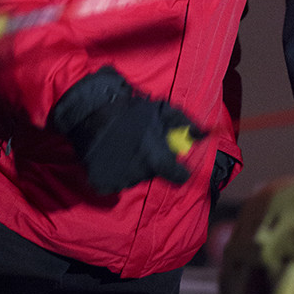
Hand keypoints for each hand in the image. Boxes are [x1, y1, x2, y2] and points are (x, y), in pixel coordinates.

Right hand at [48, 66, 205, 193]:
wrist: (90, 110)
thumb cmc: (129, 109)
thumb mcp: (161, 110)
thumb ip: (184, 123)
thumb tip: (204, 134)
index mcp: (156, 158)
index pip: (178, 177)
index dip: (179, 171)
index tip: (176, 166)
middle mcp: (139, 174)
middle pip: (153, 175)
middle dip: (151, 162)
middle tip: (141, 144)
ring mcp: (119, 180)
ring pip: (133, 179)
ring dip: (132, 167)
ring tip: (123, 147)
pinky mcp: (101, 183)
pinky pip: (113, 183)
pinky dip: (113, 173)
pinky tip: (110, 156)